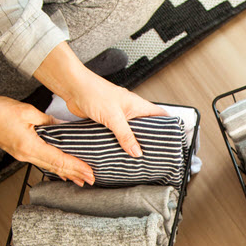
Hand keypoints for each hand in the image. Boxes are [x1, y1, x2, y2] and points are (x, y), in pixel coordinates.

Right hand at [0, 96, 94, 185]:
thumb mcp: (27, 111)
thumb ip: (47, 121)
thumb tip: (62, 126)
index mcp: (29, 146)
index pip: (58, 159)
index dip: (76, 167)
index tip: (89, 172)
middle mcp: (26, 155)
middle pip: (55, 167)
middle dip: (75, 174)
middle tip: (92, 180)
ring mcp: (22, 155)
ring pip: (49, 167)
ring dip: (66, 173)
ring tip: (80, 180)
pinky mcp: (19, 152)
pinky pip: (41, 162)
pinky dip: (54, 167)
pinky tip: (61, 172)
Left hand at [34, 43, 165, 156]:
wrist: (73, 87)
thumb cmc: (94, 92)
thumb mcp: (113, 117)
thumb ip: (126, 135)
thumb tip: (137, 151)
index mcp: (137, 105)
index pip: (160, 115)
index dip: (168, 126)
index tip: (172, 139)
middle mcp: (130, 110)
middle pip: (146, 126)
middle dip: (149, 139)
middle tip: (154, 154)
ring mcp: (118, 115)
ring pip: (130, 131)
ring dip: (132, 142)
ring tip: (136, 157)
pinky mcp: (106, 121)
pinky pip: (116, 134)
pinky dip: (118, 142)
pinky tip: (118, 151)